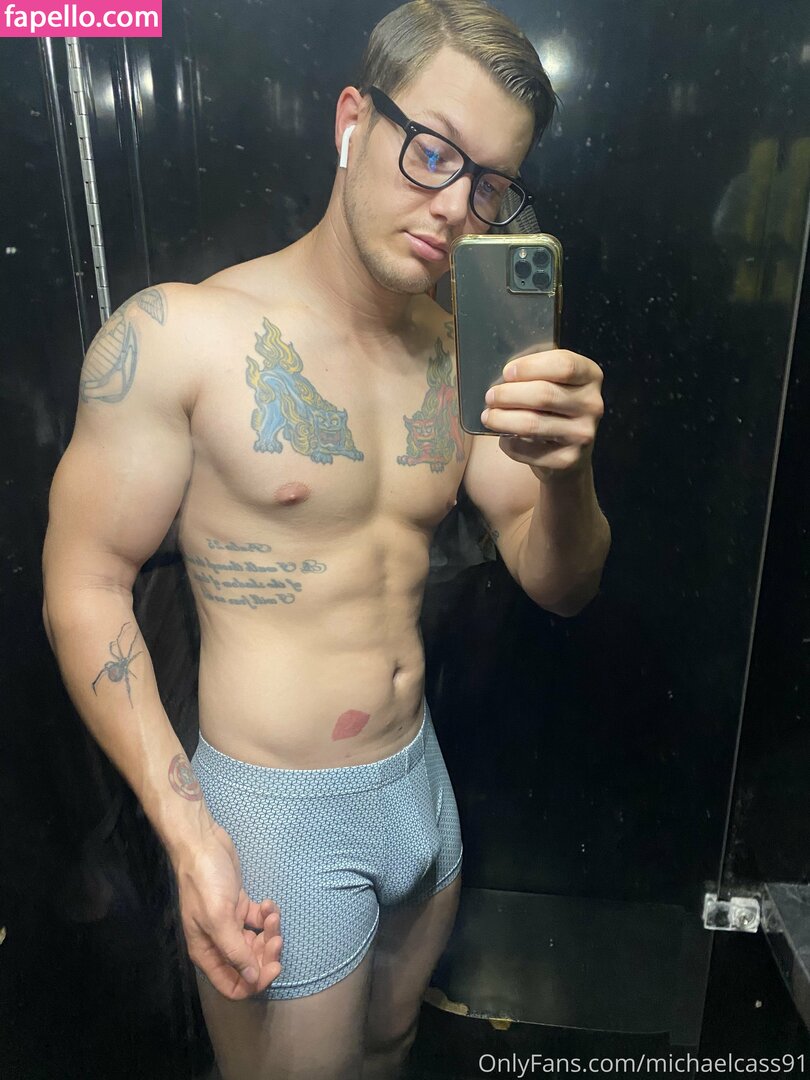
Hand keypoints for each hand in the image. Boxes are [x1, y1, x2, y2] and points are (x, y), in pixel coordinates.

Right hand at [173, 821, 282, 999]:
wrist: (202, 844)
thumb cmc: (206, 882)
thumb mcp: (219, 918)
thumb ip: (235, 951)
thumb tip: (253, 980)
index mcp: (207, 953)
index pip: (233, 985)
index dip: (255, 982)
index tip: (273, 966)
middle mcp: (218, 943)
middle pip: (249, 965)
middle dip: (266, 954)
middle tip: (276, 936)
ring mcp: (230, 925)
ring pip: (257, 943)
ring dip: (270, 932)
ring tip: (271, 913)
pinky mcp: (239, 907)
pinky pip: (258, 921)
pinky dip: (267, 916)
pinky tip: (268, 903)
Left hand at [480, 349, 604, 480]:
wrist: (568, 453)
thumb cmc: (552, 407)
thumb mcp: (553, 381)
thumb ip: (535, 371)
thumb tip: (503, 374)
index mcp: (590, 376)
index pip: (564, 365)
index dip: (530, 367)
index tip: (507, 373)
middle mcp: (592, 404)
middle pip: (544, 394)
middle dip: (508, 395)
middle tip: (490, 397)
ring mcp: (583, 434)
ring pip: (532, 423)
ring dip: (502, 419)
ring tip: (488, 416)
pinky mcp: (568, 459)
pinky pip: (527, 450)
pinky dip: (509, 443)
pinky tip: (505, 438)